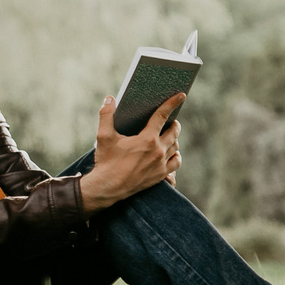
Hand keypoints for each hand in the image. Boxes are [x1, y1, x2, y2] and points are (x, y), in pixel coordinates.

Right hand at [80, 93, 181, 212]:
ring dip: (174, 139)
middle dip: (174, 124)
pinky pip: (175, 163)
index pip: (162, 116)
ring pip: (176, 147)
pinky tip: (171, 153)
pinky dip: (176, 156)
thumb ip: (106, 115)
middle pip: (174, 132)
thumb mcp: (103, 137)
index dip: (172, 103)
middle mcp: (158, 151)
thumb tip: (109, 99)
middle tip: (171, 121)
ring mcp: (161, 165)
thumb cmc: (106, 161)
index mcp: (146, 139)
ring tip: (169, 135)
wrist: (107, 188)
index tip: (181, 95)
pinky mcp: (160, 176)